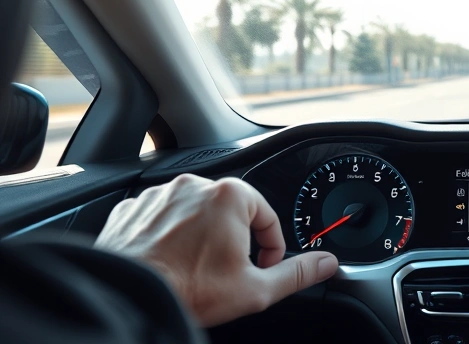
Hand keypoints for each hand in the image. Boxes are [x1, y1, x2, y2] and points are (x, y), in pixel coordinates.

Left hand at [95, 174, 338, 326]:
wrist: (127, 299)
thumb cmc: (187, 291)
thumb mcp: (256, 290)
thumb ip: (297, 273)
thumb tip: (326, 264)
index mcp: (231, 195)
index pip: (268, 217)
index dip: (271, 249)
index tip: (261, 270)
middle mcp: (194, 185)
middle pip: (231, 212)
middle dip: (235, 242)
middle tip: (227, 274)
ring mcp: (159, 195)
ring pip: (194, 213)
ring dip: (201, 237)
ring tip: (194, 271)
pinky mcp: (131, 209)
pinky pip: (160, 218)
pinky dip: (167, 237)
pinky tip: (169, 264)